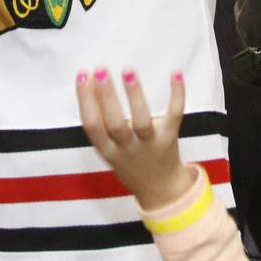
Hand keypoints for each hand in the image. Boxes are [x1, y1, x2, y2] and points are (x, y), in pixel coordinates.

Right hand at [76, 68, 196, 211]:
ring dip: (135, 96)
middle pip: (115, 124)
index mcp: (108, 151)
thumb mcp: (108, 149)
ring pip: (142, 121)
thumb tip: (90, 81)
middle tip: (101, 70)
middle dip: (106, 97)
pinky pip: (174, 116)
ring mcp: (150, 144)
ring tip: (128, 71)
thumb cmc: (129, 162)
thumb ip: (100, 123)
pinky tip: (175, 73)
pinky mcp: (170, 138)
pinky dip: (177, 95)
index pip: (92, 126)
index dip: (85, 101)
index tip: (83, 76)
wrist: (160, 189)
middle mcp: (128, 149)